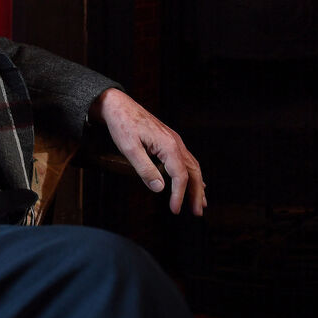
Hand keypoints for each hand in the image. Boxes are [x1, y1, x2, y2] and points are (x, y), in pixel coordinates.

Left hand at [92, 88, 205, 215]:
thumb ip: (144, 169)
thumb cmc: (122, 124)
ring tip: (200, 202)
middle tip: (197, 212)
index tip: (175, 210)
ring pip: (192, 165)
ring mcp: (174, 140)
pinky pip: (186, 159)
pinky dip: (191, 173)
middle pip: (193, 171)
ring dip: (197, 185)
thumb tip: (159, 188)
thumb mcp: (129, 148)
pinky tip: (192, 180)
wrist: (117, 104)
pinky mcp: (168, 140)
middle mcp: (175, 142)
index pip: (180, 176)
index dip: (179, 195)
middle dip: (196, 193)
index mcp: (168, 145)